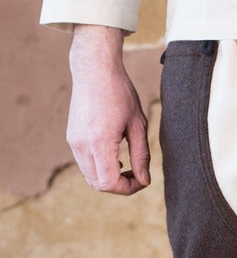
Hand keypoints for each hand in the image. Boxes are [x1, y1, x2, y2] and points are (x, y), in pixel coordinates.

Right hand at [67, 25, 150, 195]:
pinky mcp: (71, 138)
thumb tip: (145, 180)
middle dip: (120, 186)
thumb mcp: (138, 124)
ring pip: (90, 177)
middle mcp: (82, 145)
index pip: (109, 183)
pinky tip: (114, 156)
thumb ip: (141, 155)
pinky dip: (100, 168)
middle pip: (98, 184)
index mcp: (99, 142)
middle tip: (137, 175)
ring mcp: (73, 142)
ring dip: (109, 178)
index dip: (128, 188)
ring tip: (126, 165)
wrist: (94, 69)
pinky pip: (85, 165)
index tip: (142, 179)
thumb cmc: (120, 92)